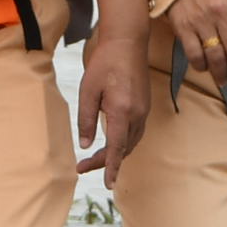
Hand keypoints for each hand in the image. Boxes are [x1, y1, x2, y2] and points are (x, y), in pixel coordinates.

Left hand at [73, 32, 147, 181]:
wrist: (127, 42)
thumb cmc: (104, 63)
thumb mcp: (88, 90)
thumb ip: (86, 119)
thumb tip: (85, 144)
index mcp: (121, 110)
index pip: (117, 147)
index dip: (111, 167)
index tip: (107, 184)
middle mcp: (137, 114)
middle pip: (124, 148)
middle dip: (106, 162)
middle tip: (83, 167)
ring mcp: (143, 111)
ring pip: (131, 142)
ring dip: (115, 154)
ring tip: (94, 160)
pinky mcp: (144, 106)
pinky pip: (135, 133)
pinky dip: (123, 143)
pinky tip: (111, 144)